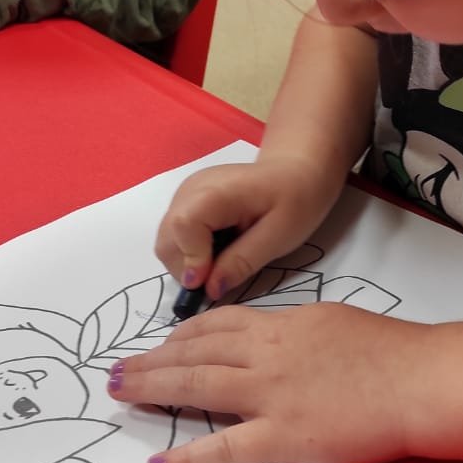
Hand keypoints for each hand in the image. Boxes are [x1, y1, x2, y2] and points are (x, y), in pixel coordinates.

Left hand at [108, 302, 433, 462]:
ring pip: (196, 388)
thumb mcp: (333, 321)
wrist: (419, 381)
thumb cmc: (390, 350)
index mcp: (280, 325)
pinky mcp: (281, 438)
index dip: (181, 335)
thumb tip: (272, 338)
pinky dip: (186, 458)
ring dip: (152, 390)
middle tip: (116, 369)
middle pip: (194, 353)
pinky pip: (223, 448)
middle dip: (151, 360)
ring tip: (118, 394)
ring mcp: (270, 396)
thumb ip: (294, 331)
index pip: (217, 325)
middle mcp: (265, 355)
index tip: (159, 344)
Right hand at [157, 154, 341, 302]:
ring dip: (187, 263)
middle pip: (167, 239)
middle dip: (187, 269)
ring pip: (166, 241)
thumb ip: (242, 262)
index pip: (183, 227)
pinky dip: (189, 252)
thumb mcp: (279, 237)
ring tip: (223, 261)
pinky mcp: (185, 201)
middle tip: (220, 277)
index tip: (210, 283)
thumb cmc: (295, 202)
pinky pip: (174, 235)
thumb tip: (210, 289)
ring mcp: (185, 193)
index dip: (191, 260)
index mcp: (216, 191)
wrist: (295, 173)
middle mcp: (191, 189)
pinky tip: (218, 249)